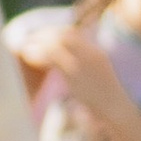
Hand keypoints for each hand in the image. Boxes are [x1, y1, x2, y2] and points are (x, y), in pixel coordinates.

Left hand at [27, 20, 140, 140]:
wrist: (116, 109)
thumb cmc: (104, 97)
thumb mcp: (95, 76)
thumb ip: (82, 66)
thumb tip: (63, 64)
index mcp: (96, 52)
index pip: (73, 33)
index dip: (54, 32)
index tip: (41, 37)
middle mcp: (90, 53)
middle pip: (63, 34)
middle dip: (43, 35)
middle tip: (28, 40)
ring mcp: (83, 62)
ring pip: (56, 43)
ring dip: (38, 42)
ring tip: (24, 48)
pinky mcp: (74, 73)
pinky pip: (52, 56)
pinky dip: (38, 54)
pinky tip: (28, 56)